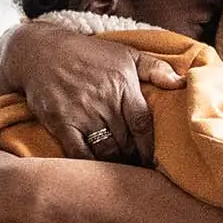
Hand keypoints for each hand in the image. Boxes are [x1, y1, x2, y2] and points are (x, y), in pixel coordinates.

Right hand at [6, 22, 183, 162]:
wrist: (41, 52)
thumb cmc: (89, 54)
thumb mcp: (126, 53)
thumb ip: (155, 68)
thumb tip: (182, 81)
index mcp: (123, 86)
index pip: (143, 125)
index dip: (149, 147)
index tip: (153, 161)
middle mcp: (104, 101)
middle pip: (126, 142)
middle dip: (133, 157)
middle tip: (136, 168)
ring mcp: (81, 113)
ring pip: (105, 151)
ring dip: (114, 164)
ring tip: (119, 170)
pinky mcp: (60, 123)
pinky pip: (79, 153)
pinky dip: (89, 164)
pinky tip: (95, 170)